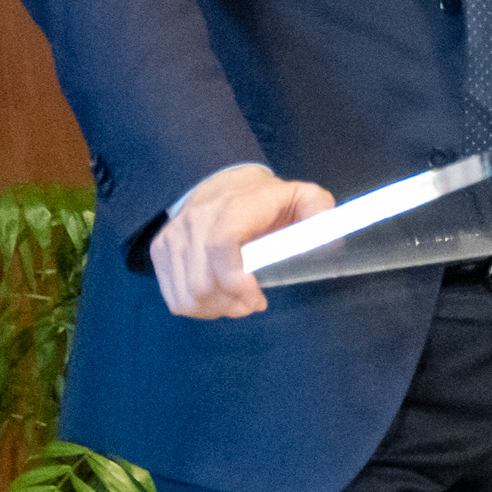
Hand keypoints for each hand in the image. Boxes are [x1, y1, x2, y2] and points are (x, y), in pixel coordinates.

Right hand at [150, 162, 335, 318]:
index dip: (236, 283)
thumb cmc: (265, 197)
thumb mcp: (301, 195)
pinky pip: (173, 296)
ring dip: (216, 310)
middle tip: (253, 304)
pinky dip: (196, 308)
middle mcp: (195, 222)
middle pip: (202, 283)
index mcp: (231, 209)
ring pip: (186, 296)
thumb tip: (331, 241)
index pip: (221, 248)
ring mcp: (173, 238)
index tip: (259, 298)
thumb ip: (320, 212)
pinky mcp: (160, 251)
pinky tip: (217, 300)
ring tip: (237, 303)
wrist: (221, 181)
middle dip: (232, 304)